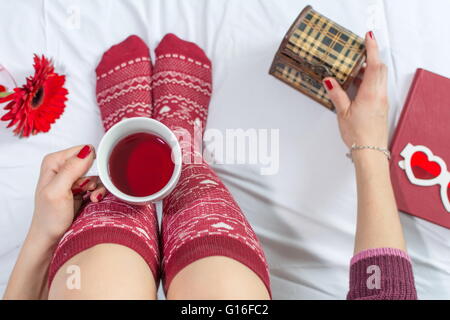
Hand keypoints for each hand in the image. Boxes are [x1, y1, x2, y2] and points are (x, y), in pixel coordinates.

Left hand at [31, 145, 105, 242]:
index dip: (89, 165)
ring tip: (92, 198)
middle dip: (95, 177)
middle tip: (89, 191)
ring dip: (98, 187)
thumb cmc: (49, 218)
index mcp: (54, 162)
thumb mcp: (57, 191)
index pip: (82, 151)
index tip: (87, 182)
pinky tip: (93, 200)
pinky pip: (98, 185)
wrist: (52, 238)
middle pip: (92, 162)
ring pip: (97, 174)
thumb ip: (71, 170)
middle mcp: (64, 167)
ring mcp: (73, 178)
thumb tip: (87, 151)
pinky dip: (98, 193)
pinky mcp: (81, 189)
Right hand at [323, 31, 388, 149]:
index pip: (374, 65)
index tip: (368, 37)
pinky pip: (378, 87)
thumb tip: (330, 80)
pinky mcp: (381, 107)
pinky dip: (370, 80)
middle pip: (380, 68)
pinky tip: (358, 86)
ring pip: (380, 77)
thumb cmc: (358, 135)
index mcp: (371, 94)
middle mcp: (380, 95)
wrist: (371, 152)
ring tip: (354, 69)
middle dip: (371, 57)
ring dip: (370, 69)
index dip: (371, 49)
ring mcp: (382, 101)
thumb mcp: (343, 113)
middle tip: (359, 51)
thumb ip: (337, 94)